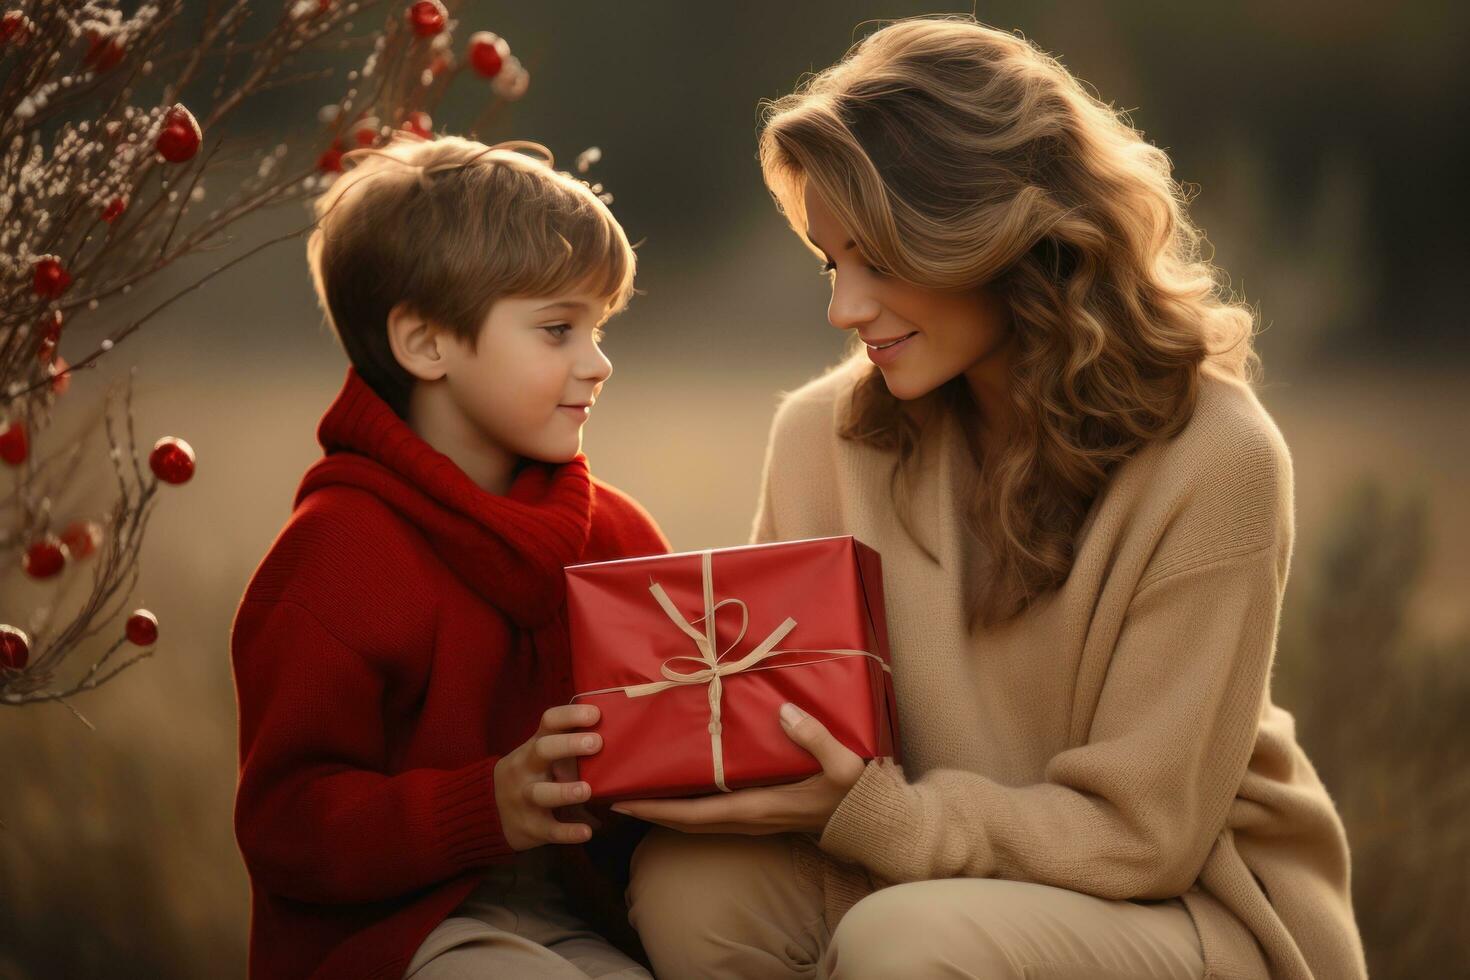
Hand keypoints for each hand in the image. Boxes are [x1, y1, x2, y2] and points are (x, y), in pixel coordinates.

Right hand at [494, 704, 603, 850]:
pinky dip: (567, 832)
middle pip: (543, 750)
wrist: (491, 812)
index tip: (595, 714)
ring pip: (541, 793)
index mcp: (535, 745)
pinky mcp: (530, 826)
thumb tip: (618, 733)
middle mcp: (526, 768)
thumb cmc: (532, 775)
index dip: (571, 715)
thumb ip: (568, 745)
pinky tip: (587, 832)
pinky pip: (549, 829)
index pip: (549, 722)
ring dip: (564, 791)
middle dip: (568, 745)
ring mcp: (525, 797)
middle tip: (596, 743)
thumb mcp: (542, 756)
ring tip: (587, 790)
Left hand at [609, 702, 865, 834]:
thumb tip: (783, 711)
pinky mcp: (762, 813)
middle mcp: (749, 818)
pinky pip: (714, 813)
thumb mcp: (843, 764)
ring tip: (640, 788)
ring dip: (667, 809)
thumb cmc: (856, 794)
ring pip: (699, 820)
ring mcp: (755, 819)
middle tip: (615, 792)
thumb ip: (815, 737)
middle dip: (650, 810)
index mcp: (759, 807)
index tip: (623, 800)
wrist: (873, 821)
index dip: (657, 809)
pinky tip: (682, 786)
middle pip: (687, 822)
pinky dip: (690, 806)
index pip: (696, 814)